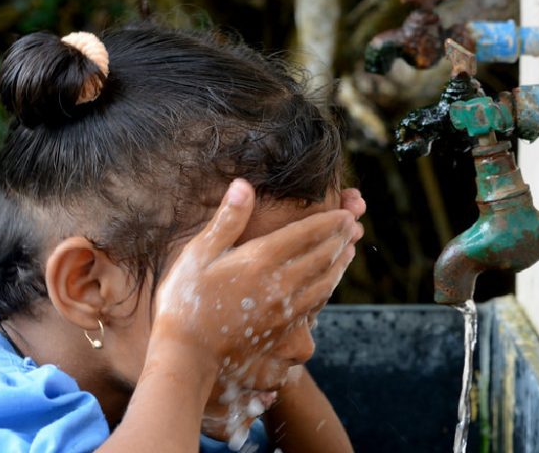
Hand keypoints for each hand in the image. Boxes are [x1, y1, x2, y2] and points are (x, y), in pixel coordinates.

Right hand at [150, 179, 361, 375]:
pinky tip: (327, 287)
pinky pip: (316, 306)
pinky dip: (328, 290)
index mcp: (260, 260)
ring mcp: (285, 311)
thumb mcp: (199, 253)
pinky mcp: (283, 332)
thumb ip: (227, 220)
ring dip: (340, 265)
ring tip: (349, 251)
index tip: (345, 214)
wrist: (188, 354)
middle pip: (322, 257)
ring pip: (324, 283)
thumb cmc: (185, 300)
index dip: (329, 222)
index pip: (306, 235)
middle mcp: (280, 284)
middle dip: (340, 239)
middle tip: (352, 226)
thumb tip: (244, 185)